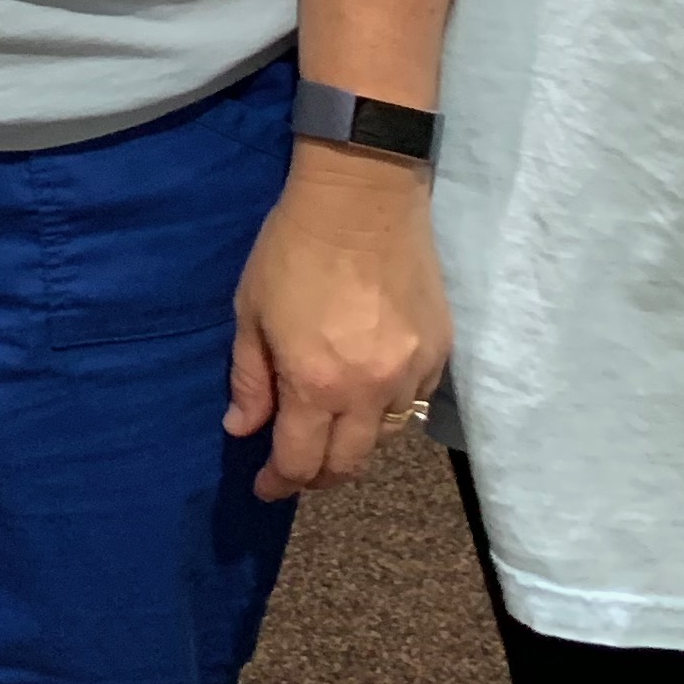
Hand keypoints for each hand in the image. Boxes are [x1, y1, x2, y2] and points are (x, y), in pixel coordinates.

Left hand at [225, 147, 447, 501]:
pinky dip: (388, 410)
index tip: (264, 486)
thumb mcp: (250, 311)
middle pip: (348, 465)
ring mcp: (411, 374)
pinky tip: (369, 394)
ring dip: (354, 444)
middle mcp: (369, 392)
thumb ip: (249, 379)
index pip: (300, 461)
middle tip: (295, 468)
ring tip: (330, 429)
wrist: (363, 197)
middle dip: (317, 476)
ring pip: (384, 438)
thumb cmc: (293, 248)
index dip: (279, 482)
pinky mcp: (440, 353)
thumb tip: (242, 429)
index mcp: (315, 383)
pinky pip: (414, 403)